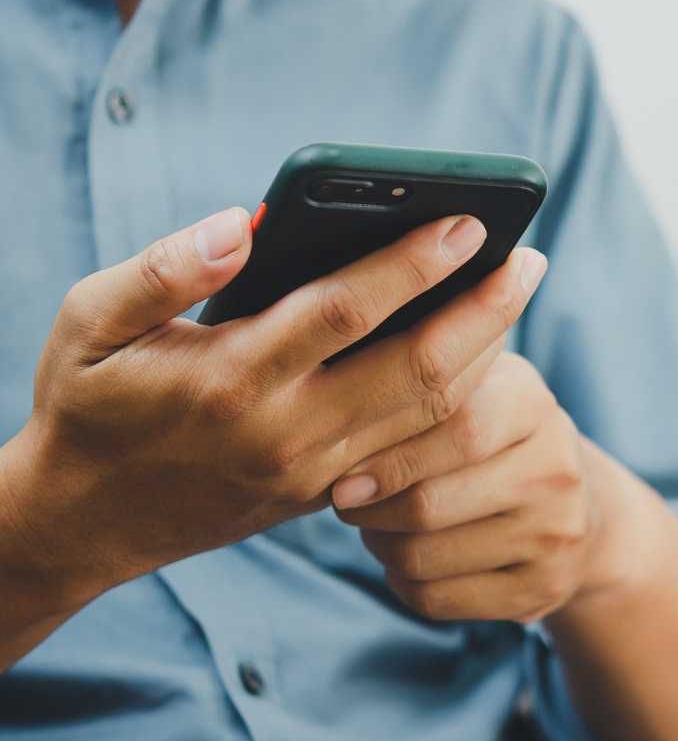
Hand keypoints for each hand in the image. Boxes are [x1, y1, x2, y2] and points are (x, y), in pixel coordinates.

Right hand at [1, 206, 545, 615]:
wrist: (85, 521)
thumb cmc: (87, 407)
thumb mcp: (90, 323)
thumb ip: (163, 269)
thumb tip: (239, 224)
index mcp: (230, 378)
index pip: (344, 310)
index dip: (411, 262)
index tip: (467, 219)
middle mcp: (285, 433)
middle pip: (414, 370)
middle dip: (482, 310)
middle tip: (529, 257)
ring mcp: (310, 472)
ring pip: (426, 415)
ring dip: (481, 353)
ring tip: (514, 297)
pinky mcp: (320, 494)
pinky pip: (409, 445)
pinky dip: (451, 398)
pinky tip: (472, 352)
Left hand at [334, 350, 631, 622]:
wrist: (576, 501)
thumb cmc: (492, 433)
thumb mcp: (473, 388)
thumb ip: (415, 387)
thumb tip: (334, 412)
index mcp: (530, 404)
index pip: (455, 429)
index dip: (388, 458)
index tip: (341, 474)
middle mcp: (554, 469)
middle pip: (429, 504)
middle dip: (368, 510)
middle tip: (344, 501)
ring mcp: (554, 535)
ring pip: (423, 558)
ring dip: (378, 545)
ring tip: (372, 525)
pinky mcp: (541, 591)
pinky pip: (437, 599)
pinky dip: (400, 581)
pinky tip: (401, 557)